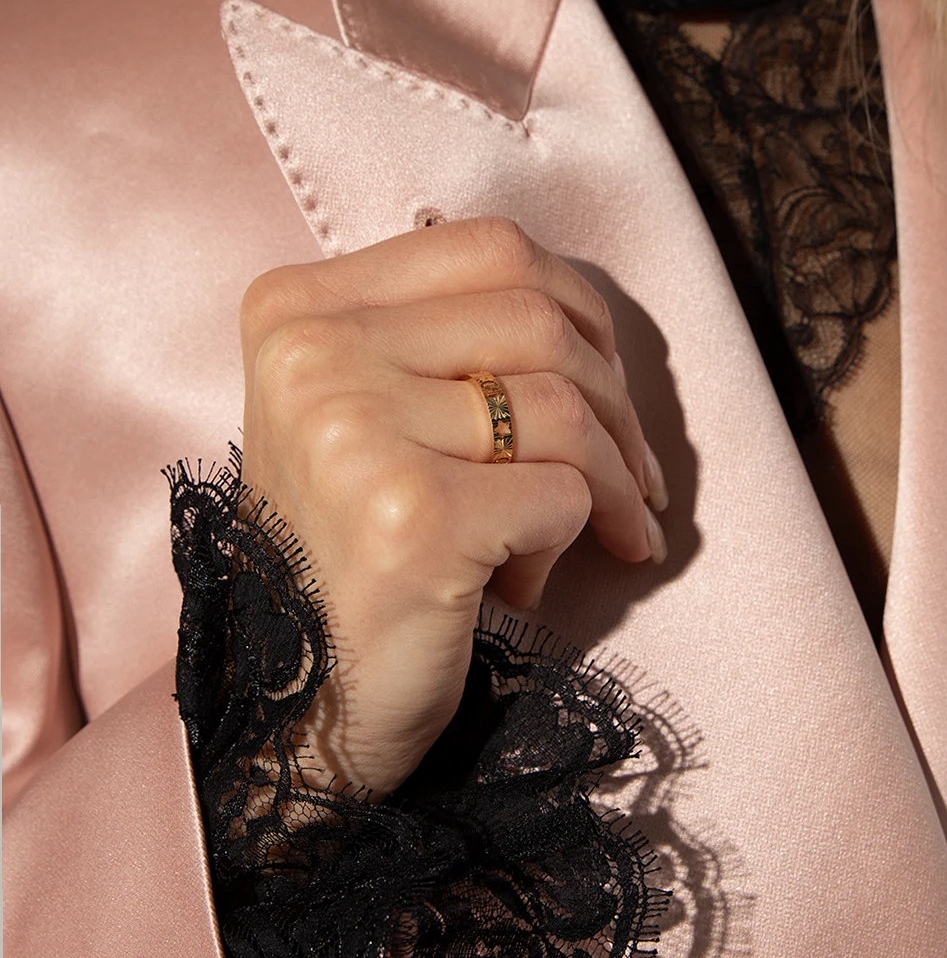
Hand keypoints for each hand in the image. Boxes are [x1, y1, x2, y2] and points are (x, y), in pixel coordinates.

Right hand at [240, 216, 666, 796]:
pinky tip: (528, 588)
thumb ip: (442, 343)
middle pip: (538, 320)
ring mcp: (354, 431)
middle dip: (619, 403)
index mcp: (296, 311)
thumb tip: (588, 323)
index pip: (489, 249)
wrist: (298, 708)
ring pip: (565, 408)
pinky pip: (565, 492)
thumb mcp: (366, 417)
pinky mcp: (412, 516)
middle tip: (638, 478)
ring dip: (613, 481)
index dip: (579, 311)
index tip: (608, 384)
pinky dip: (575, 539)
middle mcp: (313, 355)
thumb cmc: (353, 557)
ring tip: (599, 535)